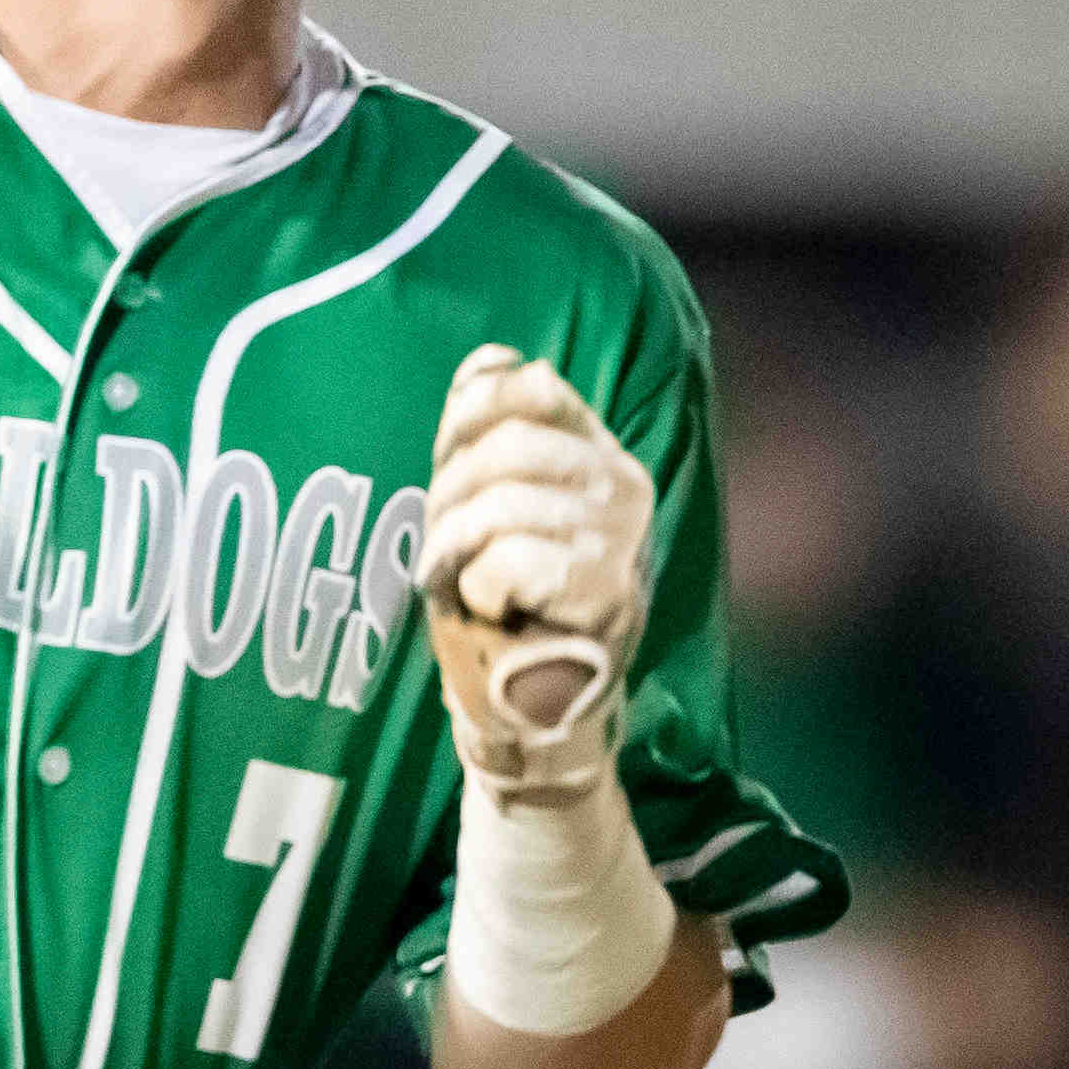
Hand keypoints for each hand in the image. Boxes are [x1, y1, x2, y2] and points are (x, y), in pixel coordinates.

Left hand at [421, 347, 653, 796]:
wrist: (533, 709)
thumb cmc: (506, 603)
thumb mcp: (489, 505)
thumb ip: (490, 433)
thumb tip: (491, 360)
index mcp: (600, 451)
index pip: (529, 387)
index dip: (465, 420)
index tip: (445, 468)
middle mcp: (626, 484)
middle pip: (508, 444)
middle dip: (451, 496)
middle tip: (442, 547)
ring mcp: (625, 538)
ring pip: (502, 502)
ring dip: (454, 548)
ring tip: (456, 581)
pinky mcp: (611, 592)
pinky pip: (510, 559)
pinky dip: (478, 587)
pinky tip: (491, 609)